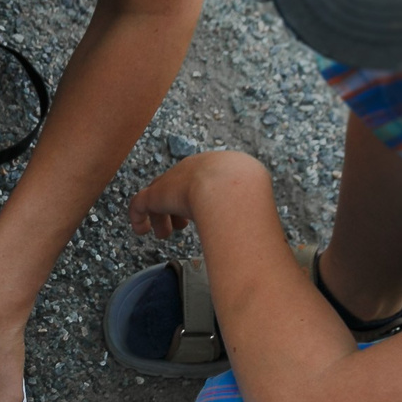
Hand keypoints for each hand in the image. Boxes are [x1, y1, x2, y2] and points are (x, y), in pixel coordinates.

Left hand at [127, 148, 266, 240]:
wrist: (230, 186)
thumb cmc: (247, 196)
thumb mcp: (253, 198)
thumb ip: (251, 210)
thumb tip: (263, 231)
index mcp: (215, 166)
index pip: (198, 181)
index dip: (198, 200)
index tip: (202, 216)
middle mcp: (191, 169)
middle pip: (177, 187)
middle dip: (177, 207)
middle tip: (180, 227)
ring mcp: (172, 181)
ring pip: (157, 196)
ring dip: (160, 216)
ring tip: (163, 234)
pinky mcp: (155, 194)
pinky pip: (139, 204)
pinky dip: (138, 218)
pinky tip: (141, 232)